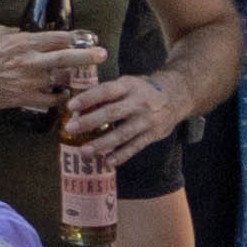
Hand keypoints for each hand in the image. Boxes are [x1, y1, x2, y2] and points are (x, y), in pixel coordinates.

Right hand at [0, 27, 102, 113]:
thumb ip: (17, 34)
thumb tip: (31, 35)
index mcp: (23, 42)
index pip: (57, 38)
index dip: (76, 38)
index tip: (88, 38)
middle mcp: (30, 61)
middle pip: (66, 58)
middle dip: (87, 56)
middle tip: (102, 54)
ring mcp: (28, 81)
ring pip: (60, 80)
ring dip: (74, 79)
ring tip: (84, 79)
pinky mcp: (24, 98)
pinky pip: (50, 99)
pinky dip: (60, 97)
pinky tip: (65, 95)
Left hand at [56, 69, 179, 152]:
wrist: (175, 96)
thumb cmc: (141, 90)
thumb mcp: (126, 84)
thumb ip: (106, 93)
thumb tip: (79, 106)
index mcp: (128, 86)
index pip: (106, 91)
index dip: (88, 98)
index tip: (70, 106)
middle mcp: (138, 103)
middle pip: (112, 113)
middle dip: (90, 122)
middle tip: (71, 129)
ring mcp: (146, 120)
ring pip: (122, 134)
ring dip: (102, 144)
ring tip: (84, 151)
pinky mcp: (152, 135)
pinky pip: (135, 147)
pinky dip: (121, 155)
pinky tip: (107, 162)